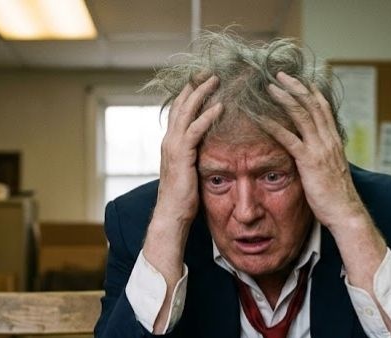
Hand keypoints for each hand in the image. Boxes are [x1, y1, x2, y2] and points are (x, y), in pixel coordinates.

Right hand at [154, 76, 223, 225]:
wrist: (172, 214)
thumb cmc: (183, 198)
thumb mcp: (189, 170)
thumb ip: (195, 156)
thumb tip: (209, 150)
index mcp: (171, 142)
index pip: (179, 110)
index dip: (189, 93)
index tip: (202, 79)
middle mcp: (169, 140)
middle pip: (180, 104)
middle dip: (194, 85)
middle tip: (209, 70)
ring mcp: (173, 146)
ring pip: (186, 111)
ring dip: (202, 93)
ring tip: (216, 79)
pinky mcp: (182, 155)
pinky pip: (195, 130)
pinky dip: (207, 116)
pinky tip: (220, 106)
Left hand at [261, 72, 365, 229]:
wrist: (345, 212)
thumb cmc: (336, 196)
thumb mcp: (331, 171)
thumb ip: (322, 158)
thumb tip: (314, 154)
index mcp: (334, 141)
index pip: (323, 108)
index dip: (311, 92)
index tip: (300, 80)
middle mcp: (328, 140)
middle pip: (312, 104)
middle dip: (295, 87)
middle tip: (280, 74)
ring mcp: (320, 149)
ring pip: (301, 115)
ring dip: (284, 98)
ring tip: (269, 87)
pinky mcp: (309, 161)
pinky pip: (289, 138)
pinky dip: (274, 125)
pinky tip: (261, 118)